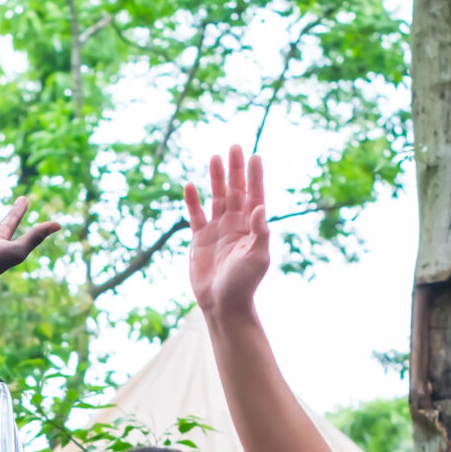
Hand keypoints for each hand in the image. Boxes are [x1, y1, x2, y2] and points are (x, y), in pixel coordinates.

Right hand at [186, 146, 269, 322]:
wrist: (222, 304)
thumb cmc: (244, 283)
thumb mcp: (257, 258)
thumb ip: (260, 232)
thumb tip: (260, 206)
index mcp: (252, 227)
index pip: (254, 195)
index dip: (254, 176)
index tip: (255, 156)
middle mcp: (235, 225)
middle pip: (235, 191)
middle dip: (235, 170)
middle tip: (234, 147)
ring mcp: (217, 230)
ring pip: (217, 198)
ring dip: (216, 178)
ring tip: (215, 157)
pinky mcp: (200, 239)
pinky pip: (196, 215)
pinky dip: (193, 201)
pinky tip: (190, 185)